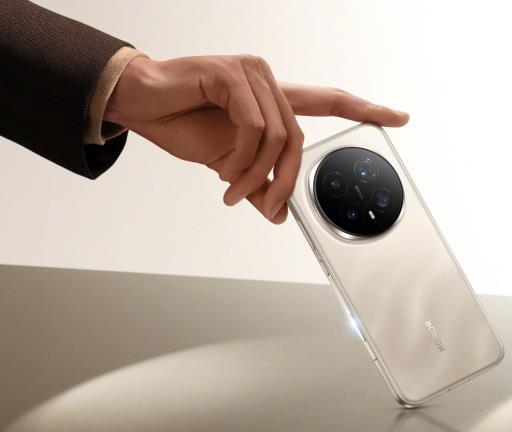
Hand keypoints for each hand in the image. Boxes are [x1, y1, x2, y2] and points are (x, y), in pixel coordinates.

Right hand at [105, 54, 408, 222]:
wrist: (142, 105)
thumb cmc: (183, 125)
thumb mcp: (227, 166)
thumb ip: (256, 185)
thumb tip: (280, 214)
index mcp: (270, 102)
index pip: (326, 101)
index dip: (364, 109)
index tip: (397, 117)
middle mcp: (267, 82)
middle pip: (300, 138)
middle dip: (286, 180)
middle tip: (267, 206)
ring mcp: (251, 74)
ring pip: (278, 136)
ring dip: (256, 174)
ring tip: (233, 191)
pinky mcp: (231, 73)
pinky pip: (253, 128)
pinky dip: (241, 159)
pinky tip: (223, 173)